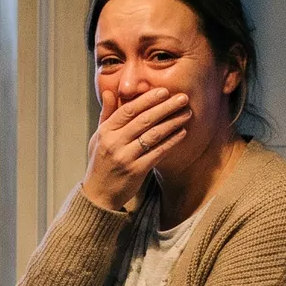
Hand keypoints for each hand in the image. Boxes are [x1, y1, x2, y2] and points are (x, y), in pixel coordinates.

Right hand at [80, 87, 190, 210]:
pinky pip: (158, 152)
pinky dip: (171, 141)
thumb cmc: (100, 162)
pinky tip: (182, 133)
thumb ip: (106, 114)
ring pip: (153, 135)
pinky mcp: (136, 171)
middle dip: (165, 107)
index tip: (164, 91)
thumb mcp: (98, 137)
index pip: (128, 110)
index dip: (147, 99)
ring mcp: (126, 157)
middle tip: (183, 98)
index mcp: (105, 131)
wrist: (98, 194)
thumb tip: (110, 92)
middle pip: (144, 120)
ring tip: (186, 113)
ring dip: (173, 122)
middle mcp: (114, 143)